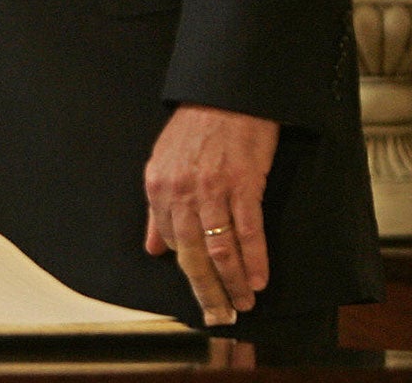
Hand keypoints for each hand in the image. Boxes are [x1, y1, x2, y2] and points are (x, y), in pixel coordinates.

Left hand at [143, 104, 278, 325]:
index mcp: (158, 187)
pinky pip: (248, 232)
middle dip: (208, 291)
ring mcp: (212, 190)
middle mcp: (181, 192)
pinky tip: (259, 279)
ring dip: (233, 283)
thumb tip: (153, 247)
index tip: (202, 292)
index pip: (171, 243)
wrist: (225, 96)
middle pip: (192, 255)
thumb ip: (158, 209)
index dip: (189, 272)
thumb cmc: (196, 128)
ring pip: (220, 250)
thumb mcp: (163, 163)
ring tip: (243, 303)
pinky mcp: (243, 185)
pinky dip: (254, 260)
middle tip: (220, 314)